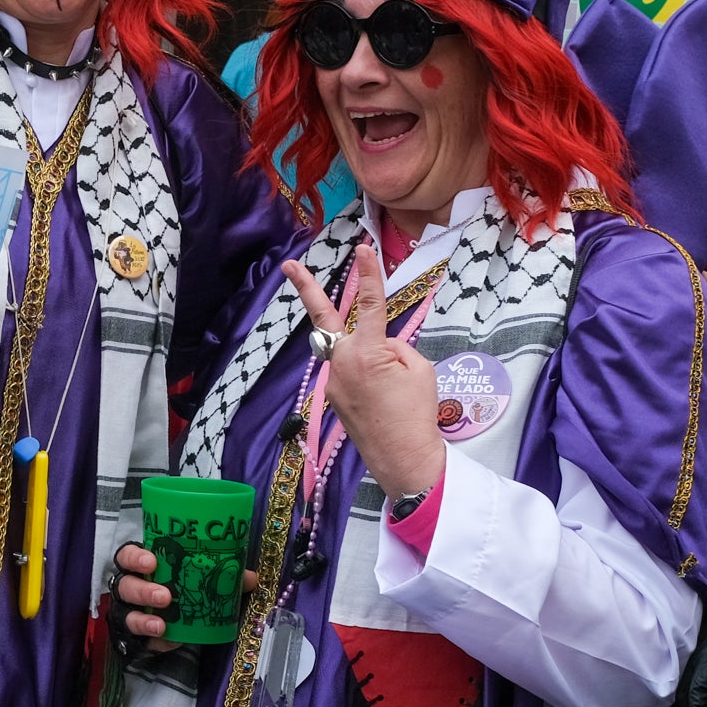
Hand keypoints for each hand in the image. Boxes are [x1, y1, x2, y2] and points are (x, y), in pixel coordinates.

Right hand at [109, 542, 256, 640]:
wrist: (174, 623)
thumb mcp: (201, 581)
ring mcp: (129, 613)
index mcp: (143, 567)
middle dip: (142, 590)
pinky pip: (141, 641)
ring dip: (143, 619)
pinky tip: (170, 642)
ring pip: (126, 614)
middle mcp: (131, 588)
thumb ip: (222, 577)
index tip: (152, 562)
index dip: (135, 558)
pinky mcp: (136, 638)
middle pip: (125, 585)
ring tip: (161, 625)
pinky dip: (156, 642)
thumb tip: (250, 578)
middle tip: (165, 596)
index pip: (128, 556)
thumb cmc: (184, 590)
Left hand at [286, 246, 445, 498]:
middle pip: (323, 318)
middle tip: (288, 264)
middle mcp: (342, 362)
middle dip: (305, 288)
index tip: (363, 248)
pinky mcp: (332, 396)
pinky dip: (366, 376)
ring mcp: (332, 381)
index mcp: (368, 352)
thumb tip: (377, 344)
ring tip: (390, 387)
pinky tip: (382, 399)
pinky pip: (350, 373)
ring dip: (365, 356)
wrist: (403, 458)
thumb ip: (394, 346)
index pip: (369, 304)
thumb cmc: (417, 413)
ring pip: (347, 351)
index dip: (368, 274)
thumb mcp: (418, 368)